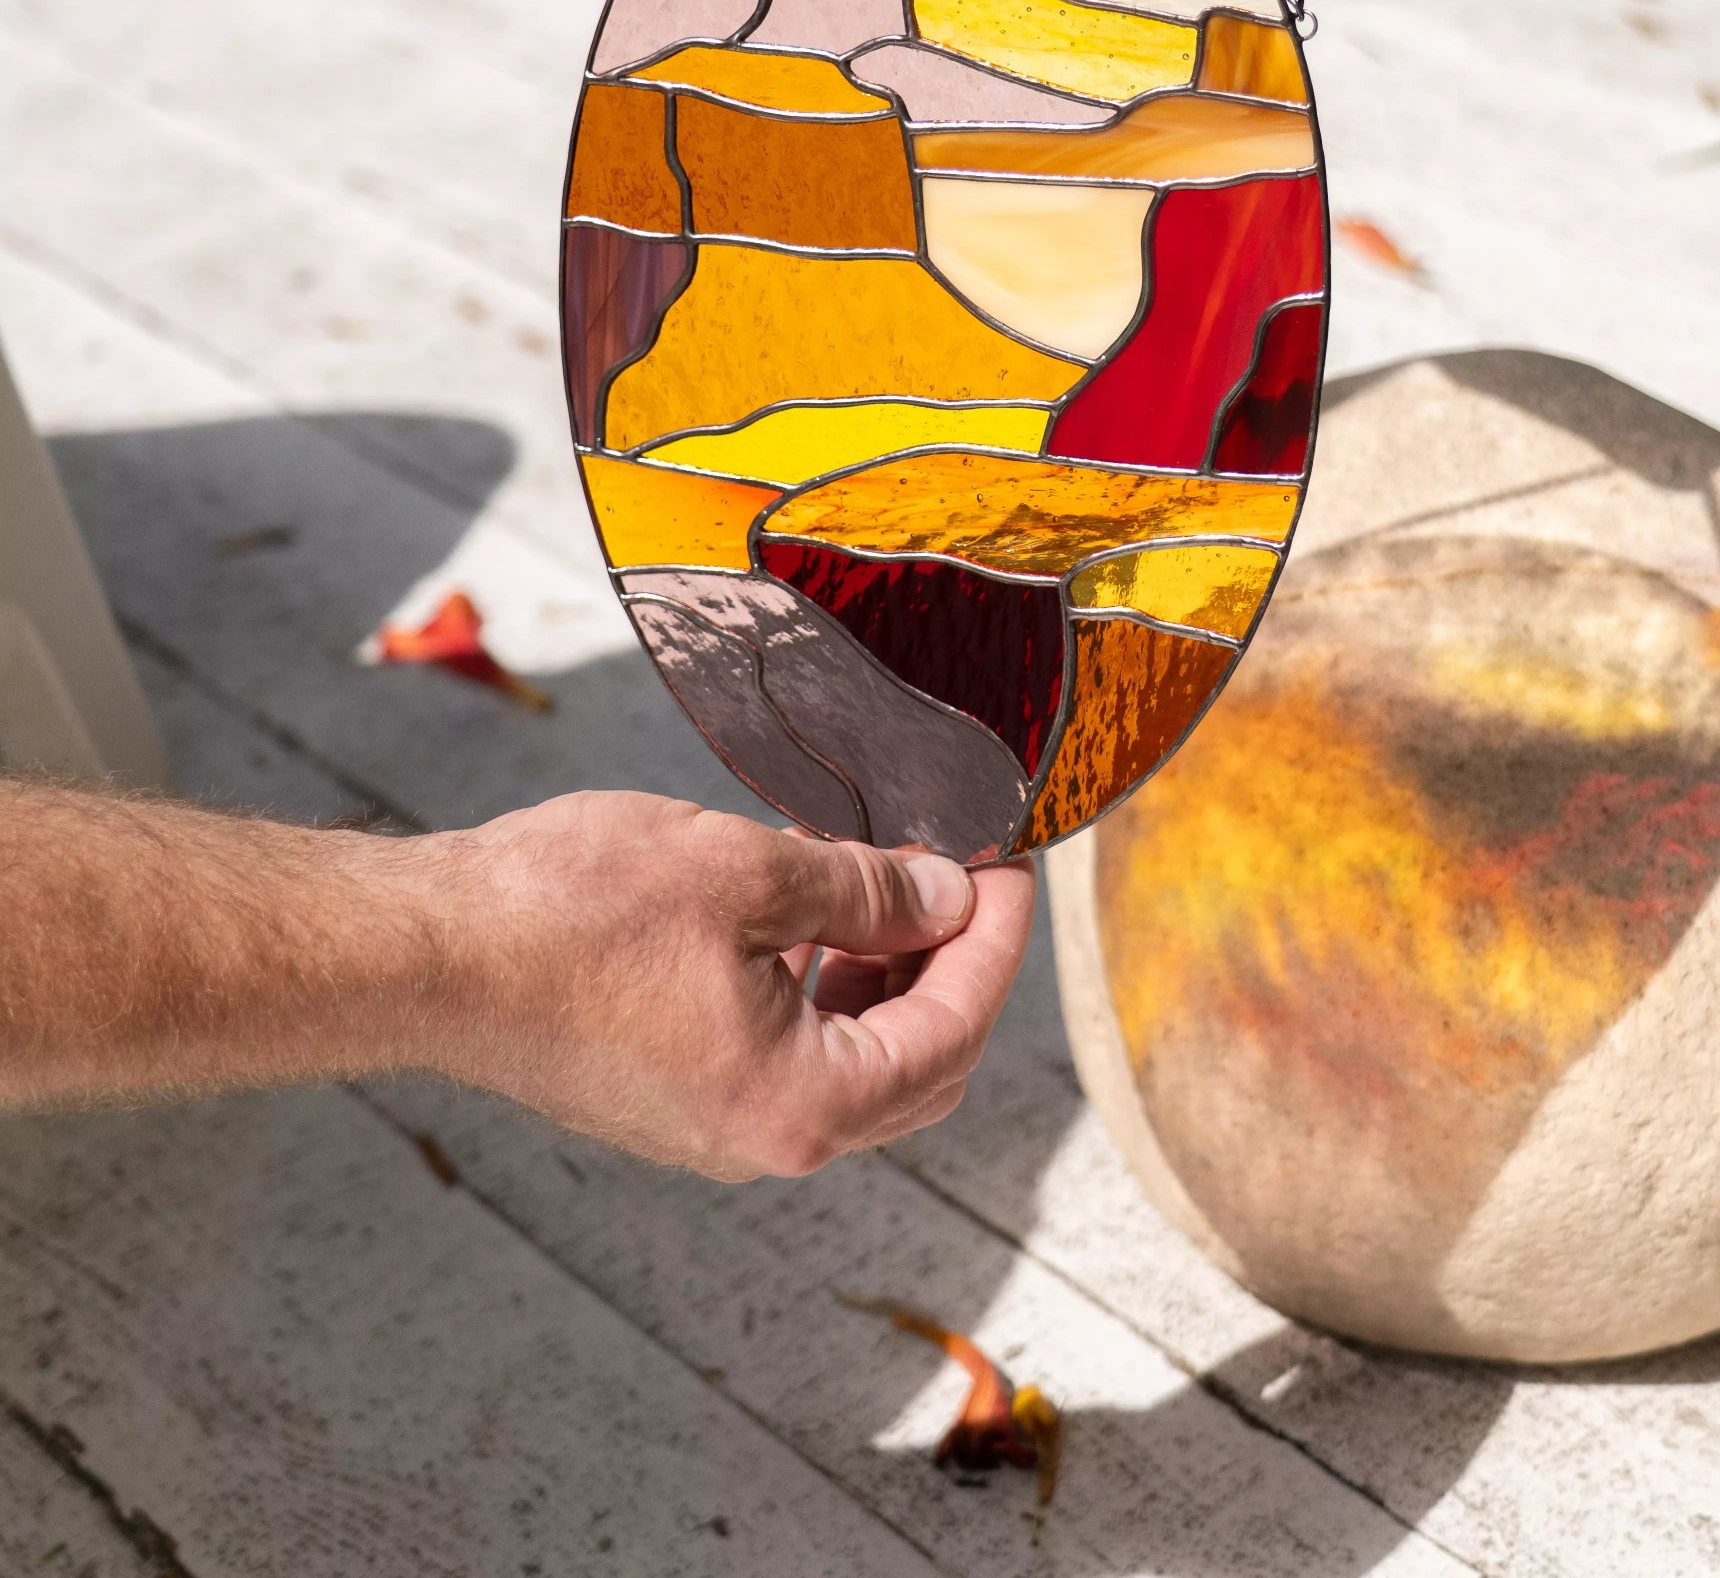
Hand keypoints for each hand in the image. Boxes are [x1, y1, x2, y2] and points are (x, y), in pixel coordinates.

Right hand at [432, 794, 1036, 1180]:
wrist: (427, 950)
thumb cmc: (569, 913)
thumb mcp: (748, 874)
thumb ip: (868, 892)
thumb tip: (947, 897)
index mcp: (801, 1103)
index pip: (952, 1032)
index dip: (995, 942)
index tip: (1007, 868)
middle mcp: (765, 1137)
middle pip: (917, 1063)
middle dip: (953, 965)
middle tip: (961, 874)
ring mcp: (714, 1124)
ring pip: (853, 1058)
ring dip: (886, 970)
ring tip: (882, 875)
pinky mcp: (674, 1096)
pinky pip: (788, 1049)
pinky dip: (821, 982)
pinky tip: (808, 906)